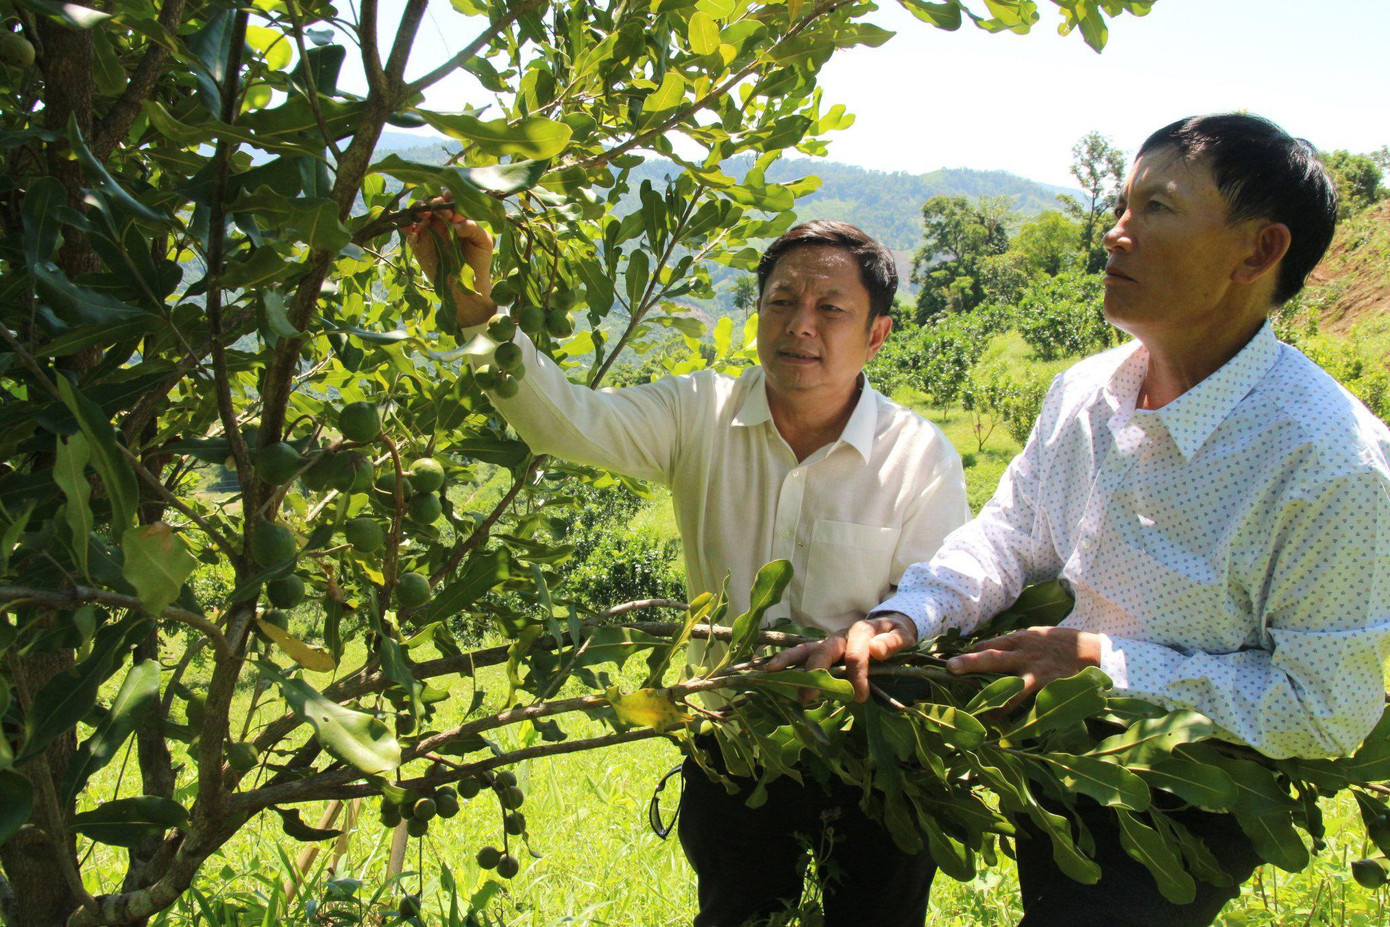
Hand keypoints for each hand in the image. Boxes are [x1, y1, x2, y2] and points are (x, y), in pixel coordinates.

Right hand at [404, 192, 495, 327]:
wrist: (466, 289)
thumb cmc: (478, 263)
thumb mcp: (483, 242)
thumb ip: (473, 227)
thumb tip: (456, 223)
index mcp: (458, 216)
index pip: (451, 199)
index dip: (449, 196)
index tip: (450, 201)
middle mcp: (442, 220)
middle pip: (432, 202)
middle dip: (435, 203)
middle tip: (441, 210)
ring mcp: (428, 229)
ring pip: (418, 212)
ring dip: (419, 210)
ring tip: (425, 215)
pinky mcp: (417, 242)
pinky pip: (407, 228)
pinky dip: (404, 223)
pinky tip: (406, 223)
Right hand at [765, 613, 917, 702]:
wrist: (891, 623)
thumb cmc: (896, 634)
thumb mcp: (904, 636)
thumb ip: (893, 642)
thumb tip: (876, 650)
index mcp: (861, 632)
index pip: (855, 655)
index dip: (856, 676)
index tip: (861, 697)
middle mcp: (841, 636)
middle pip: (823, 651)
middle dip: (814, 672)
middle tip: (807, 696)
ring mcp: (829, 643)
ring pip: (806, 649)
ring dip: (788, 660)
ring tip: (769, 670)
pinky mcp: (822, 650)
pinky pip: (802, 655)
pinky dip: (785, 661)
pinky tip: (768, 670)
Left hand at [946, 626, 1100, 706]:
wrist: (1097, 653)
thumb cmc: (1064, 645)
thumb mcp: (1039, 636)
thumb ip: (1017, 644)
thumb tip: (991, 650)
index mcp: (1021, 639)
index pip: (989, 644)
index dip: (969, 651)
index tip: (950, 659)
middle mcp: (1025, 653)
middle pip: (991, 656)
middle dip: (969, 662)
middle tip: (949, 667)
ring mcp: (1036, 671)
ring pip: (1009, 686)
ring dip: (992, 699)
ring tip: (978, 712)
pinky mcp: (1049, 688)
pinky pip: (1029, 704)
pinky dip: (1017, 715)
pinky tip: (1005, 725)